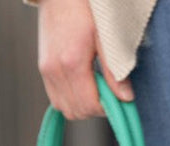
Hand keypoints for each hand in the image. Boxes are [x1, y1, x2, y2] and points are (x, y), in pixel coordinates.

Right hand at [37, 0, 133, 118]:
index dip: (108, 108)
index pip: (89, 106)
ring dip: (83, 106)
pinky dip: (71, 99)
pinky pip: (56, 99)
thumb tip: (126, 98)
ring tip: (96, 88)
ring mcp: (46, 70)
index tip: (118, 98)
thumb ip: (115, 70)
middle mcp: (54, 70)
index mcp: (72, 63)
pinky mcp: (43, 68)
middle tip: (109, 92)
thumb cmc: (86, 10)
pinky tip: (84, 85)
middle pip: (77, 112)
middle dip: (96, 109)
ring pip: (65, 109)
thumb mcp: (107, 37)